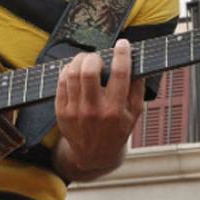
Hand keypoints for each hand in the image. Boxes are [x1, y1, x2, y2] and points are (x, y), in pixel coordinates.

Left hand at [54, 39, 144, 178]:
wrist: (93, 155)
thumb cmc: (116, 131)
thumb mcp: (134, 113)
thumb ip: (138, 89)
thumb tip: (137, 62)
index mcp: (116, 110)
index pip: (120, 74)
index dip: (122, 54)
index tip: (123, 44)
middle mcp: (94, 110)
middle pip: (88, 71)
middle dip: (94, 57)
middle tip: (98, 57)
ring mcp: (75, 111)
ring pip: (72, 74)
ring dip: (79, 60)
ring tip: (86, 60)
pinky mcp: (62, 111)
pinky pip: (61, 82)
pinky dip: (68, 71)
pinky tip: (75, 70)